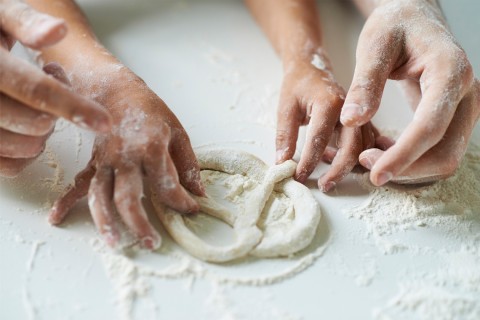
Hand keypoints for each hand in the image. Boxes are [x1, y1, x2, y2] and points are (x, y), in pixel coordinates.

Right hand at [0, 0, 110, 176]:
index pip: (36, 89)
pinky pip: (7, 165)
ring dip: (42, 135)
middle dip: (57, 115)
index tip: (104, 121)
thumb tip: (57, 31)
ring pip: (21, 147)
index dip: (74, 106)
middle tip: (51, 93)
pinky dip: (25, 154)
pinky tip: (25, 129)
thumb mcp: (1, 15)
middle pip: (33, 123)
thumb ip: (27, 23)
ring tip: (35, 109)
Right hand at [48, 72, 204, 249]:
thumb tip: (199, 193)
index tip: (192, 209)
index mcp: (150, 148)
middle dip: (139, 224)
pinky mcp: (94, 162)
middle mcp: (125, 158)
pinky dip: (65, 201)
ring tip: (113, 243)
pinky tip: (56, 218)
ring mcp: (105, 161)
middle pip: (127, 198)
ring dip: (105, 222)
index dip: (182, 202)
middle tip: (151, 243)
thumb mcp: (178, 133)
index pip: (167, 186)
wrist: (118, 90)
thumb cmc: (151, 111)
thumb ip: (188, 165)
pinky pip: (79, 184)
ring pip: (100, 196)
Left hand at [276, 54, 378, 190]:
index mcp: (329, 102)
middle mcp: (349, 110)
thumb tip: (282, 162)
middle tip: (323, 186)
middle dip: (338, 171)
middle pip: (352, 147)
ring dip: (350, 167)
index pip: (319, 138)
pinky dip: (358, 158)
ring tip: (330, 179)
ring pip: (364, 148)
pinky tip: (339, 164)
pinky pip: (367, 144)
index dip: (309, 161)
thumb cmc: (297, 86)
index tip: (299, 176)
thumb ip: (285, 135)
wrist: (312, 68)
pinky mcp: (363, 121)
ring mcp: (360, 115)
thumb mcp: (285, 107)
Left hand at [342, 0, 479, 184]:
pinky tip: (381, 149)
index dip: (403, 155)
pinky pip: (437, 150)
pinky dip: (411, 160)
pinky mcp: (452, 117)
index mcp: (449, 71)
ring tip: (369, 156)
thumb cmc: (395, 26)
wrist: (414, 18)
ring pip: (443, 158)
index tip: (375, 174)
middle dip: (406, 168)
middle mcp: (465, 93)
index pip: (431, 126)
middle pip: (445, 152)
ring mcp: (462, 108)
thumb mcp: (373, 46)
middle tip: (364, 163)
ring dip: (408, 168)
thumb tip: (352, 121)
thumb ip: (365, 83)